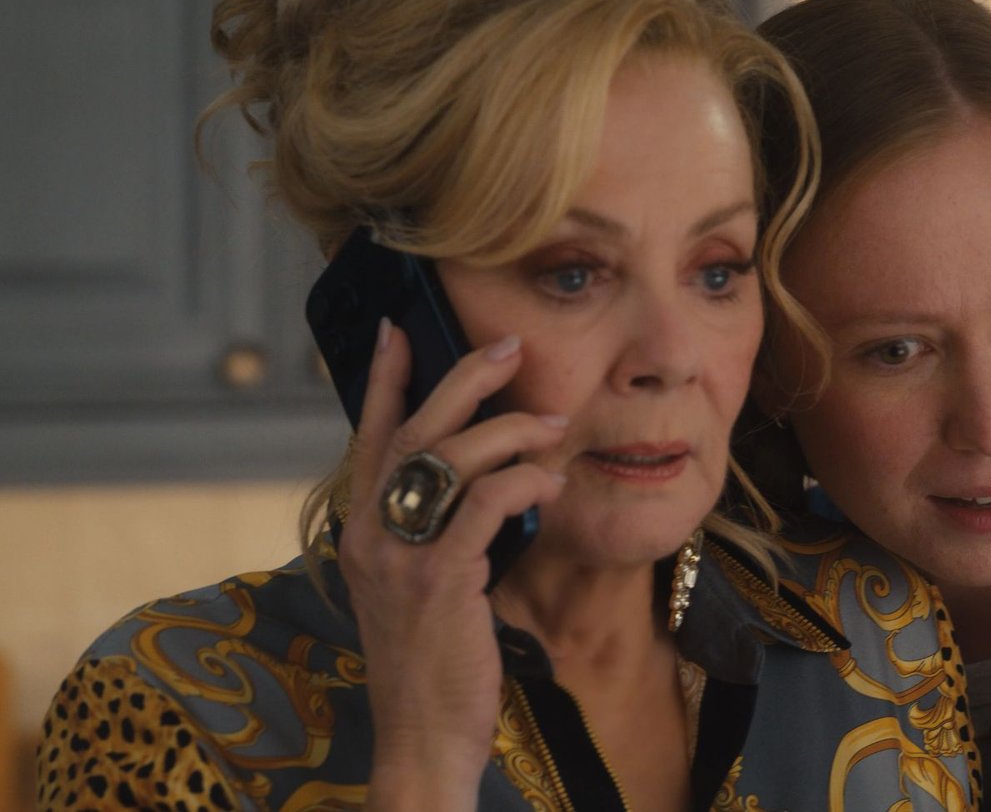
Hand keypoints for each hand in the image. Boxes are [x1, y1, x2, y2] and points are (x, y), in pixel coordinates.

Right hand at [341, 319, 565, 807]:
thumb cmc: (431, 662)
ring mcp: (401, 557)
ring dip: (510, 431)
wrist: (423, 737)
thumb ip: (430, 533)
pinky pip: (484, 504)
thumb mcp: (415, 588)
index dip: (383, 380)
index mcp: (361, 532)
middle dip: (462, 379)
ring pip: (451, 459)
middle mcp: (371, 536)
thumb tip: (477, 481)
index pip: (368, 439)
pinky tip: (551, 481)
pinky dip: (523, 481)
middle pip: (413, 432)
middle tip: (508, 347)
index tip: (397, 328)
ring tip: (553, 425)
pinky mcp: (441, 580)